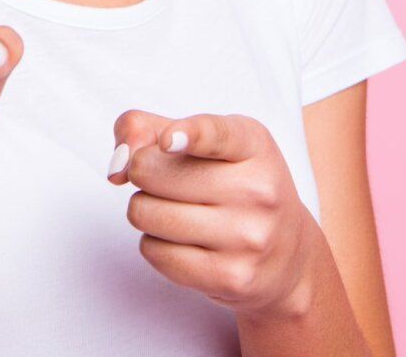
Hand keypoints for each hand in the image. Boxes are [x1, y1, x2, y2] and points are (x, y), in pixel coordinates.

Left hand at [107, 110, 323, 319]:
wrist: (288, 255)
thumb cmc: (236, 187)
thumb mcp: (209, 144)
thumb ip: (150, 129)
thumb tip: (117, 167)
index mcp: (253, 145)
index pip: (217, 135)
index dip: (188, 135)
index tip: (168, 140)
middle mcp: (258, 190)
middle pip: (153, 172)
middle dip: (142, 174)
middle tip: (166, 182)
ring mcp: (247, 237)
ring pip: (147, 214)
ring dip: (145, 211)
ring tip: (176, 211)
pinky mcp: (232, 277)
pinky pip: (155, 254)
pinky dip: (155, 245)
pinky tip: (182, 242)